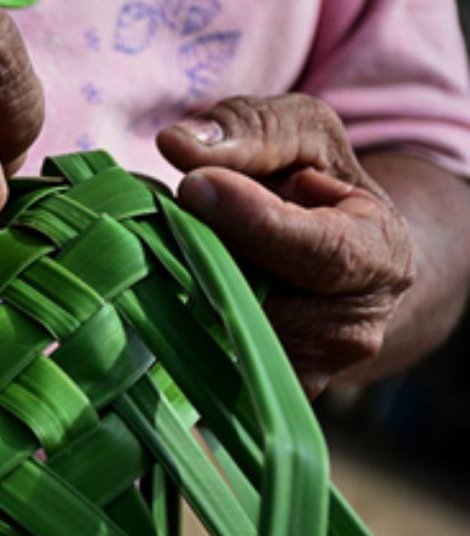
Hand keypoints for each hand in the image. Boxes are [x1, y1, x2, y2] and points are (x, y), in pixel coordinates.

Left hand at [157, 94, 413, 396]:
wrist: (331, 258)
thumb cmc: (315, 185)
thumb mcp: (302, 134)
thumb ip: (251, 131)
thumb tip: (178, 145)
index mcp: (379, 256)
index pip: (319, 253)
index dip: (252, 221)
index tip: (194, 185)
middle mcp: (350, 330)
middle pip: (252, 296)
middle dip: (200, 251)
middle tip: (168, 212)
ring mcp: (303, 370)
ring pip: (215, 329)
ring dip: (179, 284)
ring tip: (181, 245)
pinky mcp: (252, 392)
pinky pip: (197, 360)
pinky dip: (172, 319)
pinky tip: (171, 284)